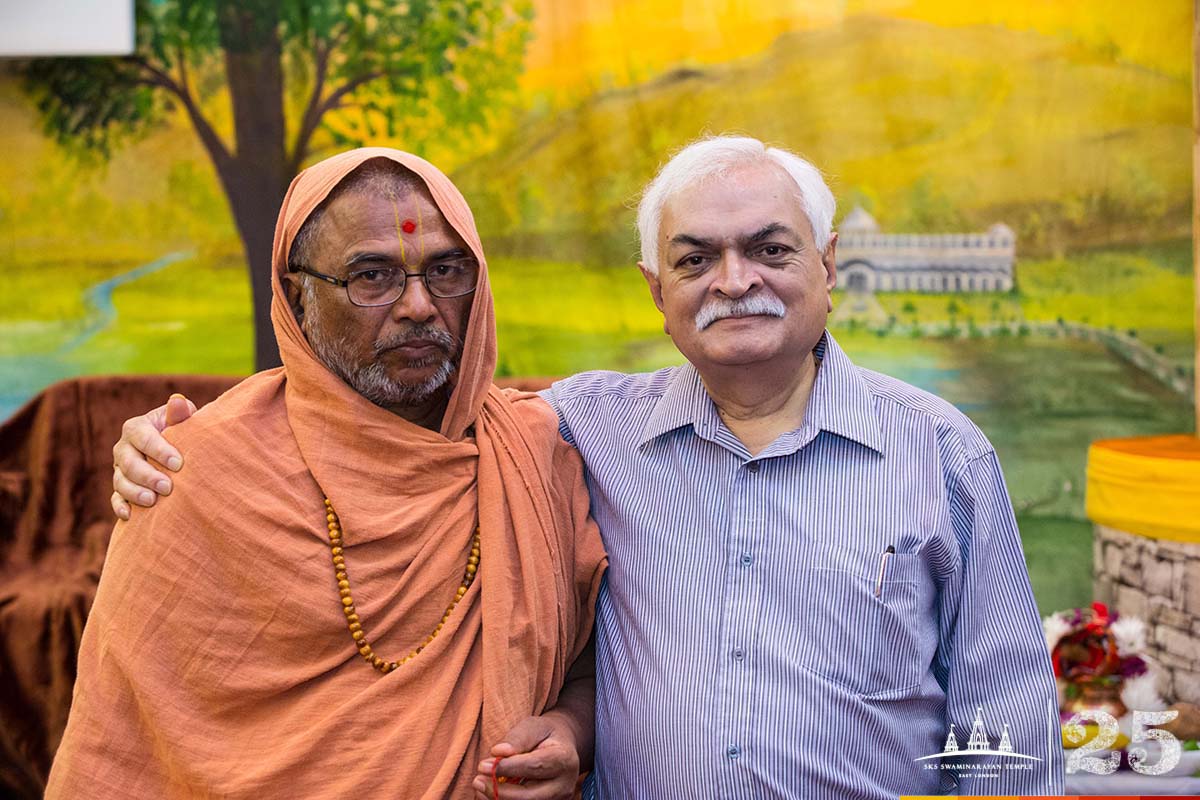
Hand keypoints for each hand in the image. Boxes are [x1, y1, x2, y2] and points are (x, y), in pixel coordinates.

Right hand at [111, 393, 195, 519]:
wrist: (179, 453)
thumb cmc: (183, 434)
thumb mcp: (183, 422)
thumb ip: (180, 414)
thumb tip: (178, 401)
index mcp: (137, 428)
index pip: (142, 436)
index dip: (159, 450)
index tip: (178, 463)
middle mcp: (124, 448)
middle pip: (127, 461)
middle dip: (146, 475)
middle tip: (167, 487)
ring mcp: (120, 469)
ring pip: (120, 481)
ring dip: (134, 492)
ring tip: (152, 501)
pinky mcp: (121, 488)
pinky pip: (115, 498)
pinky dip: (121, 507)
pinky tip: (131, 515)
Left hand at [472, 714, 580, 799]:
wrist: (561, 749)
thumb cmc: (544, 734)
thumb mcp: (533, 726)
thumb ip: (517, 738)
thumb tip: (498, 753)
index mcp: (564, 759)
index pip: (534, 767)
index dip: (506, 768)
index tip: (482, 765)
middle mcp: (564, 785)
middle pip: (529, 797)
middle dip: (499, 791)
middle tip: (477, 780)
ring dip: (498, 799)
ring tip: (480, 785)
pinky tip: (489, 793)